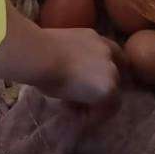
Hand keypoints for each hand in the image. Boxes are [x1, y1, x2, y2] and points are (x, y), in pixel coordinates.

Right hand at [0, 1, 121, 106]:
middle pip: (117, 75)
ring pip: (112, 94)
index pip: (113, 53)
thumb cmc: (37, 51)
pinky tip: (75, 116)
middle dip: (103, 91)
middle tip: (85, 104)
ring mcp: (111, 69)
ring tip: (74, 112)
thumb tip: (64, 75)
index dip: (108, 70)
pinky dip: (93, 116)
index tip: (96, 83)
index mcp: (93, 37)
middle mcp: (107, 51)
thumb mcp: (59, 50)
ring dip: (96, 105)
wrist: (38, 55)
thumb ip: (71, 60)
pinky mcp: (109, 88)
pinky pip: (106, 108)